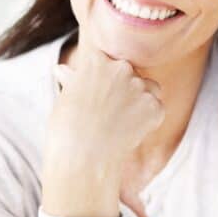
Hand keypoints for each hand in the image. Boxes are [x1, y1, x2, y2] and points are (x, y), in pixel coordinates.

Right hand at [39, 47, 164, 216]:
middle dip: (125, 90)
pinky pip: (156, 110)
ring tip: (121, 124)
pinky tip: (130, 133)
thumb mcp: (65, 98)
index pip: (108, 62)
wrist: (81, 157)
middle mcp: (120, 67)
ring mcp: (139, 85)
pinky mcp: (154, 106)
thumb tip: (61, 69)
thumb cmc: (65, 129)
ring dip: (141, 102)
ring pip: (150, 89)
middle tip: (110, 115)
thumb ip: (73, 80)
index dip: (105, 81)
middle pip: (130, 73)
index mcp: (97, 59)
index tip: (98, 98)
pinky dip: (148, 122)